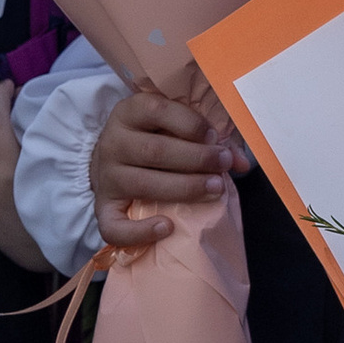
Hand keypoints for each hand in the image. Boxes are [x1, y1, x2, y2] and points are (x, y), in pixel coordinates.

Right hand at [89, 78, 251, 255]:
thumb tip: (240, 162)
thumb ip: (207, 139)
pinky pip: (113, 226)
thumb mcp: (173, 127)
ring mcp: (106, 178)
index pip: (157, 111)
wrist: (109, 163)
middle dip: (197, 158)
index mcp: (129, 114)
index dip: (190, 124)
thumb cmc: (152, 140)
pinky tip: (167, 227)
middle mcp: (112, 143)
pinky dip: (139, 231)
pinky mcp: (103, 208)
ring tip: (214, 189)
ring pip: (143, 184)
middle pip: (155, 151)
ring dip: (184, 188)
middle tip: (223, 164)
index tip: (213, 136)